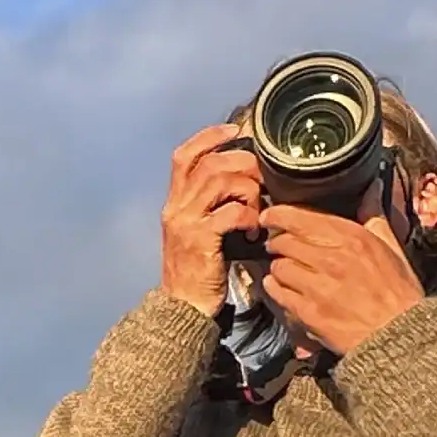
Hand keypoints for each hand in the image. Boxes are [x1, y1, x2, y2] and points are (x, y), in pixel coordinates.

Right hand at [159, 125, 264, 312]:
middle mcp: (175, 207)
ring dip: (247, 189)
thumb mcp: (197, 231)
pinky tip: (254, 230)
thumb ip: (210, 205)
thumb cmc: (197, 270)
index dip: (209, 136)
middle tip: (261, 175)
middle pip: (209, 163)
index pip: (184, 156)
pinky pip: (230, 212)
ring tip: (258, 206)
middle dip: (241, 162)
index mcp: (174, 202)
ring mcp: (185, 223)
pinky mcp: (200, 240)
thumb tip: (243, 181)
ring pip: (219, 181)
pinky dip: (248, 216)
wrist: (182, 307)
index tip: (235, 129)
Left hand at [257, 204, 428, 356]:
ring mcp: (318, 286)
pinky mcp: (308, 312)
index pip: (301, 218)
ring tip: (285, 270)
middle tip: (277, 246)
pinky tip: (282, 288)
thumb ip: (375, 218)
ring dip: (277, 267)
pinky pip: (278, 292)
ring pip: (278, 267)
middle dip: (277, 243)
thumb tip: (370, 189)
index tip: (269, 215)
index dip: (278, 215)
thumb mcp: (392, 248)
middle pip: (284, 241)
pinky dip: (275, 288)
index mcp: (352, 238)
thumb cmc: (397, 293)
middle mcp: (332, 259)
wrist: (398, 334)